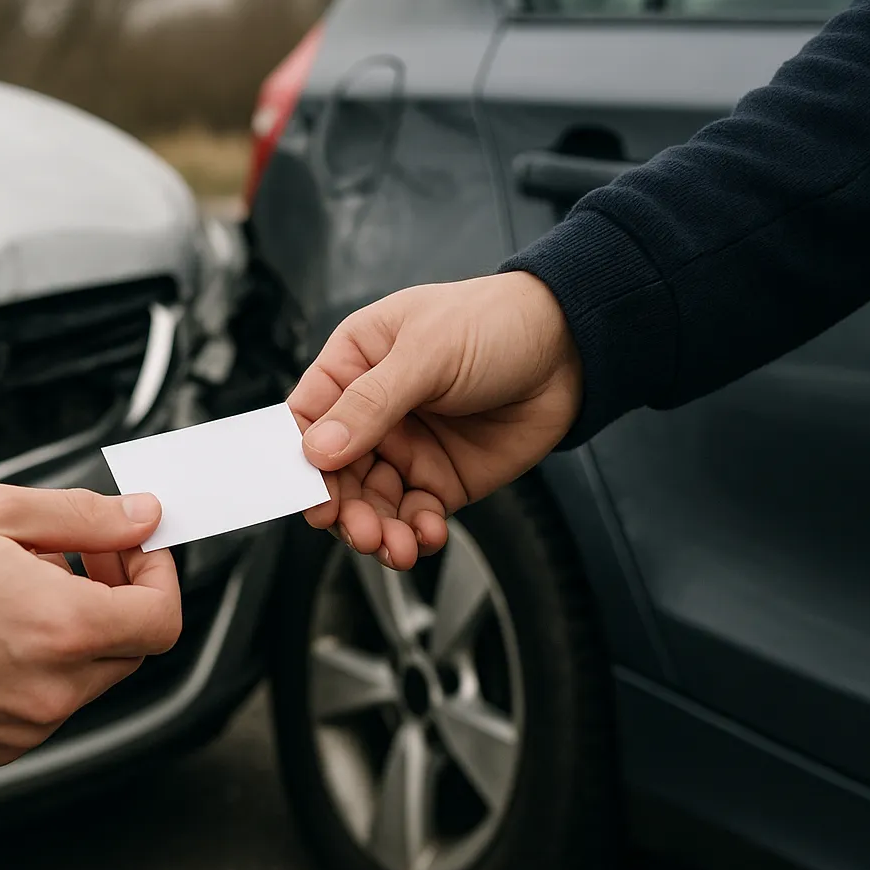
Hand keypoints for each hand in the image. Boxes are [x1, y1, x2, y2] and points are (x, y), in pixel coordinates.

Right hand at [0, 485, 180, 788]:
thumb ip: (86, 517)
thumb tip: (142, 517)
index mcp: (63, 628)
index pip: (163, 617)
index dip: (160, 575)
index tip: (135, 550)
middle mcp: (52, 691)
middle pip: (131, 647)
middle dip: (118, 595)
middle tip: (76, 554)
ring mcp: (23, 726)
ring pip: (90, 676)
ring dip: (77, 628)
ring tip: (18, 585)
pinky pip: (47, 701)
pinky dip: (40, 663)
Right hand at [288, 272, 581, 569]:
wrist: (570, 347)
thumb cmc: (493, 324)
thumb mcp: (426, 352)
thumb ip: (371, 403)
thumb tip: (317, 448)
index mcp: (354, 366)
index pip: (306, 419)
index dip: (299, 459)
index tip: (308, 495)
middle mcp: (373, 413)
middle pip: (335, 473)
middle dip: (343, 508)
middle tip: (358, 530)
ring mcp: (406, 448)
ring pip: (371, 503)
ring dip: (376, 530)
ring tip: (394, 546)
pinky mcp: (442, 479)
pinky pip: (414, 516)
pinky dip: (415, 533)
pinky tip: (427, 534)